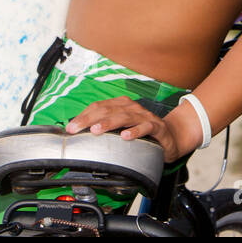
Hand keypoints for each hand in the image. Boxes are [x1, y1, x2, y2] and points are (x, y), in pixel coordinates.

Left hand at [66, 96, 189, 162]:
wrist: (171, 136)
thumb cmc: (142, 132)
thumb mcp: (122, 128)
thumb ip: (106, 128)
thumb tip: (81, 133)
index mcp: (121, 105)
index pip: (98, 107)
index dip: (83, 116)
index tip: (70, 128)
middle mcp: (131, 108)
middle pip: (107, 110)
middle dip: (89, 119)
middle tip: (76, 129)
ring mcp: (144, 116)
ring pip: (124, 117)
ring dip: (109, 123)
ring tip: (96, 130)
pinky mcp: (157, 127)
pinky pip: (145, 127)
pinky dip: (135, 131)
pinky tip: (125, 137)